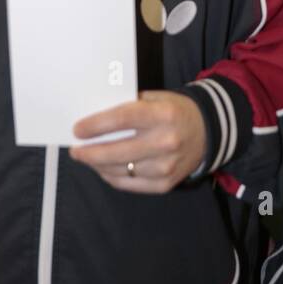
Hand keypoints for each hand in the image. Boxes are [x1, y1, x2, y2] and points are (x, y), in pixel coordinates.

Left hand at [69, 90, 207, 192]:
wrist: (207, 132)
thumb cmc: (173, 111)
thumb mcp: (156, 99)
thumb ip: (128, 107)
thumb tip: (93, 120)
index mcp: (163, 114)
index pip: (122, 119)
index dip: (96, 125)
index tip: (77, 130)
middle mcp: (166, 142)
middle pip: (118, 151)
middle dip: (90, 153)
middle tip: (75, 151)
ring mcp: (166, 167)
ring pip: (120, 171)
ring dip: (98, 166)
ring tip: (88, 159)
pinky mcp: (165, 184)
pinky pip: (129, 184)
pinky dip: (112, 177)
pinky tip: (104, 169)